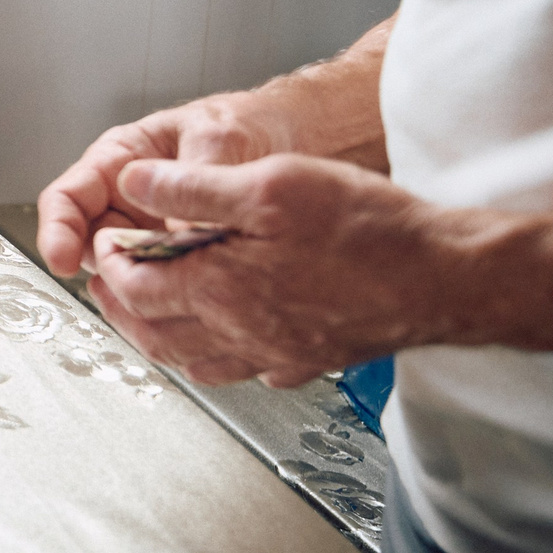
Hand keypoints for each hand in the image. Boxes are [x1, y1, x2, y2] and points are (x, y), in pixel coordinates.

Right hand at [35, 92, 302, 276]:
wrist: (300, 139)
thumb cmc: (250, 124)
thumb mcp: (221, 139)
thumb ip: (194, 180)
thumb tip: (178, 232)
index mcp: (122, 161)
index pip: (69, 197)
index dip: (57, 230)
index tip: (62, 259)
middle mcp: (130, 201)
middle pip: (91, 243)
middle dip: (104, 267)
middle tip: (128, 283)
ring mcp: (155, 234)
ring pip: (127, 271)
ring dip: (142, 285)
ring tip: (172, 285)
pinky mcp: (185, 262)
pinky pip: (167, 285)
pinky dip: (175, 294)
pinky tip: (196, 293)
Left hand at [86, 154, 485, 387]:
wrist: (446, 277)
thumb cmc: (368, 229)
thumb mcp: (269, 184)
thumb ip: (191, 187)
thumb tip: (132, 182)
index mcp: (220, 290)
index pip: (135, 287)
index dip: (110, 261)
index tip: (105, 238)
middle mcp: (241, 335)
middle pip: (153, 334)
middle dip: (121, 305)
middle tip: (108, 277)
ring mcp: (275, 356)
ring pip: (193, 360)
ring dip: (160, 333)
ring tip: (149, 303)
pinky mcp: (308, 360)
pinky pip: (243, 370)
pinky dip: (215, 353)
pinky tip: (224, 331)